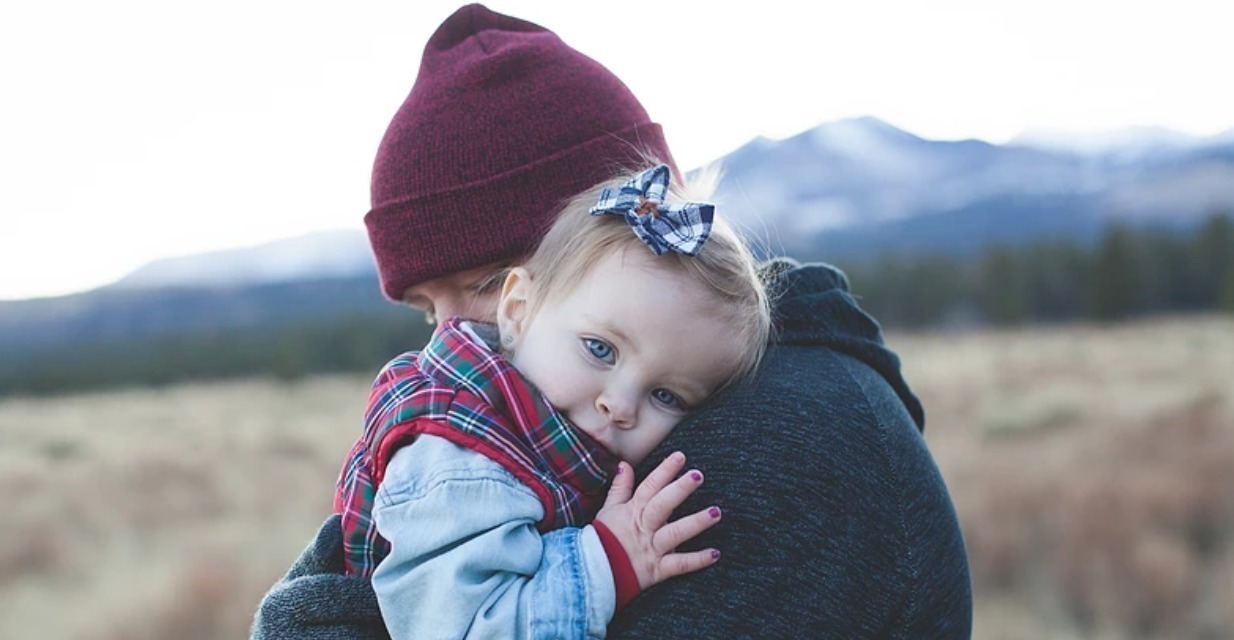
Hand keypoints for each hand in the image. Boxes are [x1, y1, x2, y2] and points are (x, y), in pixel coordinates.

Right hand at [594, 451, 721, 589]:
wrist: (595, 573)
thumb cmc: (603, 539)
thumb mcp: (608, 510)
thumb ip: (620, 488)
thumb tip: (624, 464)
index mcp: (633, 511)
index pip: (650, 487)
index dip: (664, 471)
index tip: (680, 457)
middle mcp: (644, 528)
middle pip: (662, 505)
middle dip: (680, 490)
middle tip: (697, 475)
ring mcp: (651, 549)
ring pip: (675, 534)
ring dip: (696, 523)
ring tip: (715, 512)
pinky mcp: (657, 570)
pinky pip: (679, 564)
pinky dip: (697, 560)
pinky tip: (715, 553)